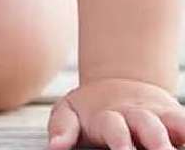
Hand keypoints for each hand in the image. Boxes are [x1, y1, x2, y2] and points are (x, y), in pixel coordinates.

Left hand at [48, 79, 184, 149]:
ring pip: (172, 123)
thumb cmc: (91, 110)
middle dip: (156, 142)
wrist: (118, 84)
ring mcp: (158, 117)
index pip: (114, 128)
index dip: (120, 141)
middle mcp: (136, 116)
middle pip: (148, 126)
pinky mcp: (174, 120)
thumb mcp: (69, 112)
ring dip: (177, 136)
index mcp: (108, 117)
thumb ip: (63, 128)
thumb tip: (55, 147)